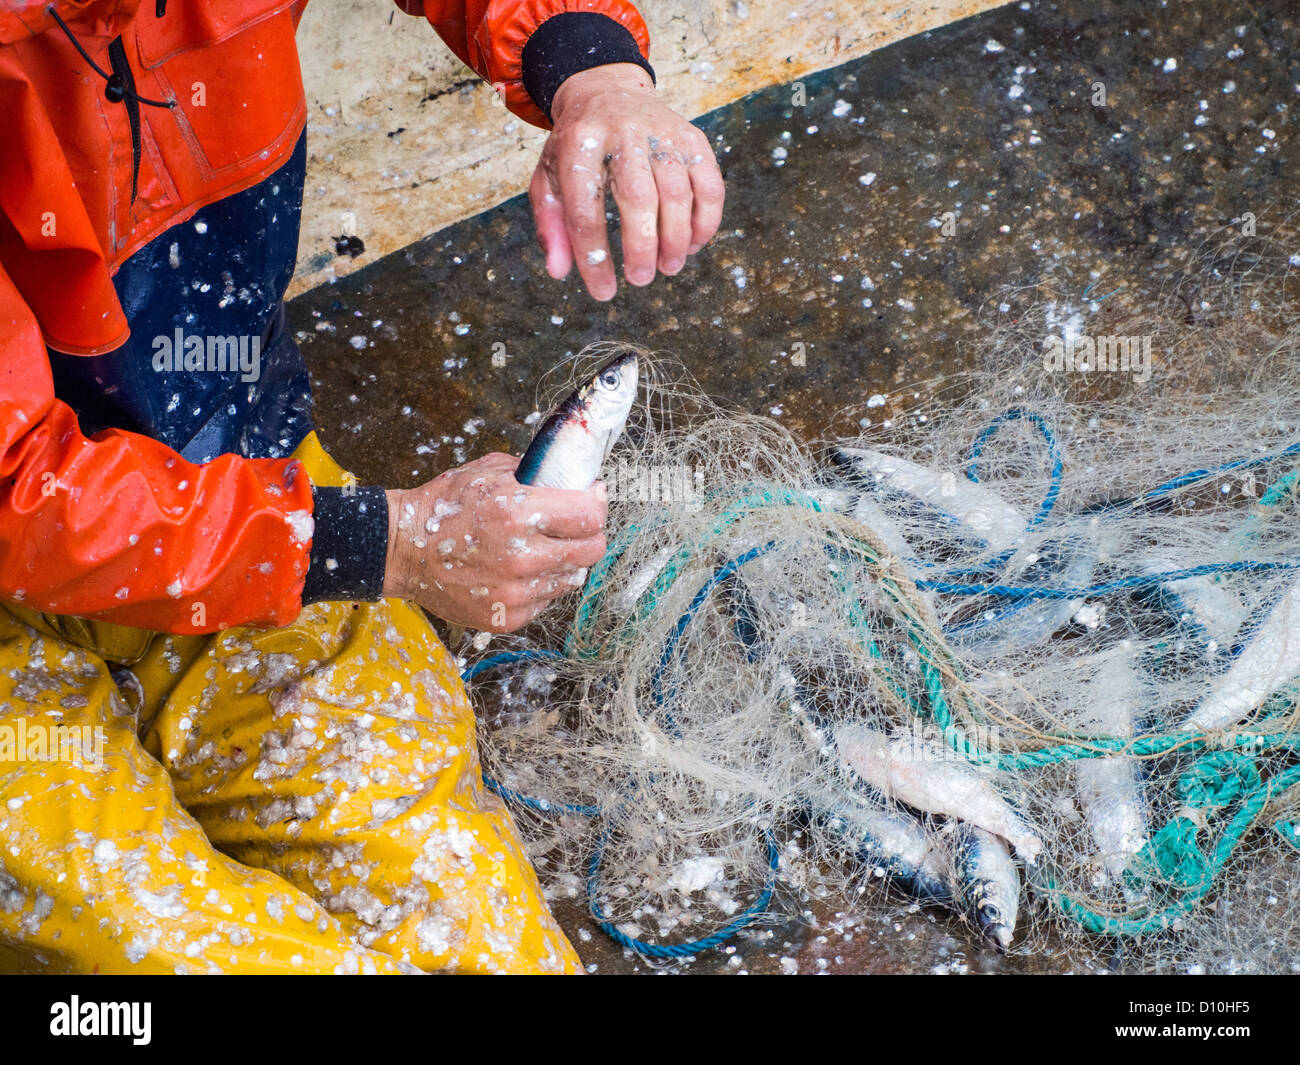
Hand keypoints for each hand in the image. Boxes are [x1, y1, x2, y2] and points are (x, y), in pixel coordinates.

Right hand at [383, 453, 606, 630]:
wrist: (400, 551)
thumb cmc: (444, 508)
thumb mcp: (487, 473)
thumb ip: (534, 474)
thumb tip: (575, 478)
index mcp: (517, 513)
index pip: (590, 516)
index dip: (595, 504)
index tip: (590, 498)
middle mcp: (521, 556)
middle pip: (592, 550)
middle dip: (588, 534)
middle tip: (573, 526)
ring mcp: (515, 592)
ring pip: (572, 578)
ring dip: (563, 562)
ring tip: (538, 549)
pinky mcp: (507, 617)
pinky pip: (547, 600)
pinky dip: (540, 586)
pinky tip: (518, 572)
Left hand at [529, 62, 725, 300]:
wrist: (607, 92)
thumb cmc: (577, 149)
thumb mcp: (548, 180)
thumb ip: (551, 227)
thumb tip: (559, 272)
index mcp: (578, 144)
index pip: (584, 209)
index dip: (594, 257)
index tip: (603, 292)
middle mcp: (622, 133)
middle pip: (637, 196)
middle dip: (642, 246)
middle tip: (641, 279)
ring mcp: (661, 132)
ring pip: (677, 191)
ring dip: (676, 238)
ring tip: (668, 267)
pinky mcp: (692, 137)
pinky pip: (709, 183)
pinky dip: (706, 221)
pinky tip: (693, 244)